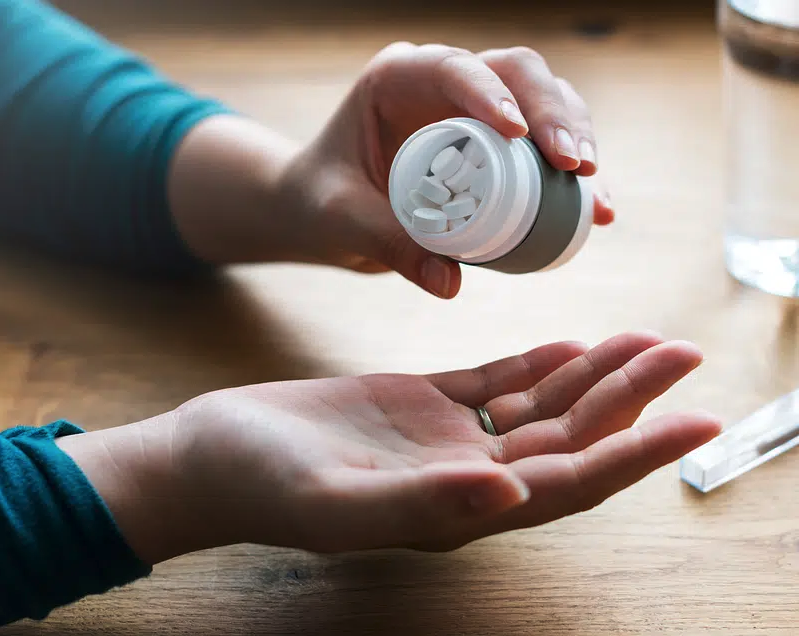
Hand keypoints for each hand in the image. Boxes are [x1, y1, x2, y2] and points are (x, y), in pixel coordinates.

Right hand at [59, 333, 718, 562]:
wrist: (216, 454)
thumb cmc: (261, 484)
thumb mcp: (335, 499)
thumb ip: (423, 502)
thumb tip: (513, 495)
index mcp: (456, 509)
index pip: (568, 484)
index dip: (635, 454)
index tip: (694, 420)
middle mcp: (465, 476)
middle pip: (569, 438)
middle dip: (632, 400)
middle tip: (684, 353)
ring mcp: (446, 437)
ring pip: (542, 406)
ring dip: (596, 375)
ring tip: (647, 340)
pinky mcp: (423, 402)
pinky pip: (497, 382)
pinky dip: (539, 364)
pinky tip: (573, 344)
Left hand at [284, 43, 613, 297]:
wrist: (326, 210)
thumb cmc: (322, 201)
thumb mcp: (342, 220)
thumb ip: (387, 244)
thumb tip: (449, 284)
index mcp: (398, 79)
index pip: (453, 68)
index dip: (492, 92)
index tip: (520, 134)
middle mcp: (443, 83)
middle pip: (517, 74)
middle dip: (554, 114)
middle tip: (574, 165)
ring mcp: (474, 109)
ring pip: (544, 102)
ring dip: (577, 138)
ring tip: (592, 191)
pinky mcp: (494, 144)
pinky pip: (543, 148)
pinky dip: (571, 175)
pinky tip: (596, 208)